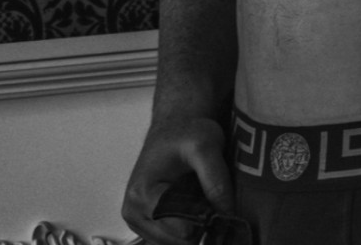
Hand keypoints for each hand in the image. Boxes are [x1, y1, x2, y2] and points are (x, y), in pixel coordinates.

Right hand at [122, 109, 234, 244]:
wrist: (174, 127)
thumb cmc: (186, 132)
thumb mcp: (206, 144)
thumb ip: (216, 179)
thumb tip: (227, 214)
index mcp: (142, 195)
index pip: (181, 231)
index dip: (207, 222)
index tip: (223, 211)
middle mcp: (134, 213)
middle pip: (179, 242)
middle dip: (202, 228)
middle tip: (218, 206)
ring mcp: (139, 221)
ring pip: (177, 244)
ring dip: (195, 229)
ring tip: (204, 202)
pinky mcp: (147, 224)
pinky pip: (173, 239)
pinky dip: (189, 228)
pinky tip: (196, 208)